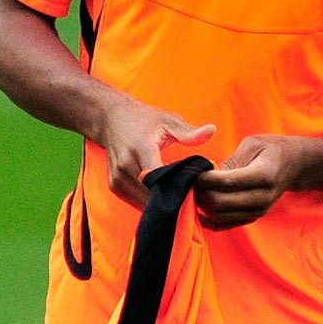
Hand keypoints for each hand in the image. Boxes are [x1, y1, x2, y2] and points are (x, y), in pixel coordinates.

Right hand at [96, 96, 213, 206]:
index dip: (177, 188)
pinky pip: (135, 202)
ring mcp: (118, 177)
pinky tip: (162, 197)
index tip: (194, 191)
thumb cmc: (143, 120)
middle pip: (152, 194)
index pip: (158, 177)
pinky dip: (149, 203)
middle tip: (192, 199)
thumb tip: (211, 131)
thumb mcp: (168, 121)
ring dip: (161, 204)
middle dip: (173, 199)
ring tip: (178, 199)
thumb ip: (189, 132)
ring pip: (143, 202)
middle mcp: (126, 165)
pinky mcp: (114, 186)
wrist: (111, 119)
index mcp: (141, 148)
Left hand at [195, 134, 302, 229]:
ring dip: (201, 205)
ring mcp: (257, 211)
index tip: (194, 171)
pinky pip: (222, 225)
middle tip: (190, 181)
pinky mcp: (251, 218)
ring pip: (218, 216)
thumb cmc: (271, 150)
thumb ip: (231, 161)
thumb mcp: (253, 144)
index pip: (226, 182)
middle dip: (200, 193)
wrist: (293, 166)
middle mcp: (261, 197)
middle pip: (220, 203)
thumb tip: (209, 175)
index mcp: (264, 175)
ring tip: (195, 190)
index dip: (204, 179)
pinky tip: (198, 207)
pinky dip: (206, 218)